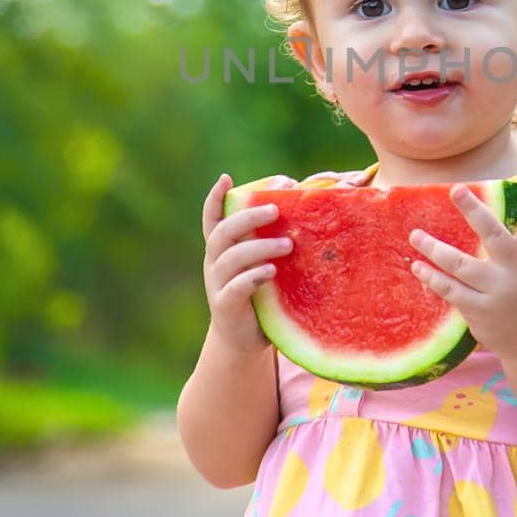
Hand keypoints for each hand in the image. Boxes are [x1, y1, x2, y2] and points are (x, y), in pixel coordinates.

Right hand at [200, 173, 294, 357]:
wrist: (244, 338)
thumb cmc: (260, 292)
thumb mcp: (262, 263)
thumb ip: (271, 240)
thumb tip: (304, 209)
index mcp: (222, 249)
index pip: (212, 219)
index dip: (215, 198)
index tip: (226, 179)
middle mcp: (215, 263)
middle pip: (222, 233)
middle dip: (247, 217)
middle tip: (275, 209)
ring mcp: (217, 285)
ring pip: (230, 259)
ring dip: (258, 247)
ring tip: (287, 244)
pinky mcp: (225, 307)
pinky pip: (236, 288)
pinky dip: (252, 277)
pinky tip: (271, 271)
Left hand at [408, 179, 516, 362]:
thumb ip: (516, 244)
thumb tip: (488, 214)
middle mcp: (516, 271)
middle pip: (494, 236)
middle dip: (475, 211)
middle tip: (456, 189)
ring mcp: (497, 292)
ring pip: (460, 265)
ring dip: (434, 249)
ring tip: (415, 236)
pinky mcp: (480, 310)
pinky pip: (450, 289)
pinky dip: (432, 277)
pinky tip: (418, 266)